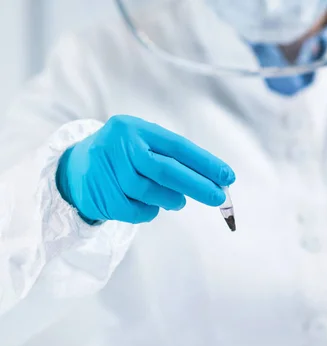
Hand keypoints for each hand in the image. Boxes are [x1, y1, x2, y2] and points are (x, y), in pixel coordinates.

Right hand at [56, 115, 234, 223]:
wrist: (73, 168)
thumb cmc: (122, 156)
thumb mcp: (142, 144)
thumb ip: (172, 158)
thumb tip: (212, 181)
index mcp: (135, 128)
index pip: (178, 147)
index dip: (205, 163)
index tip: (227, 177)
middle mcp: (119, 145)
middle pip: (166, 170)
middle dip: (198, 186)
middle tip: (219, 198)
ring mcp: (106, 170)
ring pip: (151, 192)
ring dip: (171, 200)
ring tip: (177, 201)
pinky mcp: (100, 194)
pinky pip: (136, 210)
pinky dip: (149, 211)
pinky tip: (150, 205)